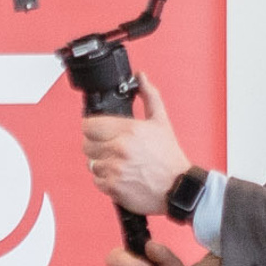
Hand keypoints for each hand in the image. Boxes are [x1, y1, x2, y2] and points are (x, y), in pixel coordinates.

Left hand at [82, 77, 192, 215]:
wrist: (178, 188)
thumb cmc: (169, 158)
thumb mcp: (161, 122)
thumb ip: (149, 96)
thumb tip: (141, 77)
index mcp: (129, 130)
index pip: (89, 125)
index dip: (92, 128)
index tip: (98, 131)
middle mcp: (120, 149)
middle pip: (86, 145)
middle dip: (97, 146)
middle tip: (111, 148)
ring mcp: (115, 169)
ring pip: (91, 163)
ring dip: (101, 164)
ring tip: (119, 163)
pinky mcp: (113, 187)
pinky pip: (96, 181)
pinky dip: (105, 180)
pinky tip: (120, 176)